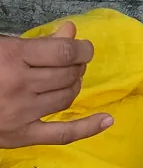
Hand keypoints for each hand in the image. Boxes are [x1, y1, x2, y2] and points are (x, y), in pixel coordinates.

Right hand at [0, 23, 111, 148]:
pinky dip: (88, 128)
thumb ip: (37, 40)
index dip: (82, 48)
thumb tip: (71, 31)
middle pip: (69, 75)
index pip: (65, 53)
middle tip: (72, 63)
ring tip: (70, 79)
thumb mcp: (2, 46)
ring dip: (74, 86)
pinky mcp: (19, 136)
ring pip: (67, 98)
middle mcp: (19, 86)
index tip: (83, 48)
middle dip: (77, 67)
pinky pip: (62, 134)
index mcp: (12, 57)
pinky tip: (108, 119)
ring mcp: (20, 114)